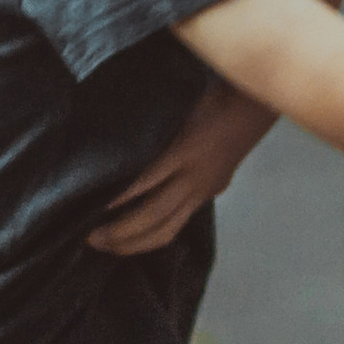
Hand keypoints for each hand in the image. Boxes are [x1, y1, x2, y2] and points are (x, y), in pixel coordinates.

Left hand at [89, 80, 271, 255]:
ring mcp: (203, 191)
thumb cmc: (212, 97)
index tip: (92, 207)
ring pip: (167, 229)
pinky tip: (135, 238)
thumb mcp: (178, 108)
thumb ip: (151, 132)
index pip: (145, 182)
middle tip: (90, 238)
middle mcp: (194, 178)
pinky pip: (178, 223)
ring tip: (107, 246)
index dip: (118, 198)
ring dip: (135, 243)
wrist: (254, 106)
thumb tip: (113, 148)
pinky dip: (154, 233)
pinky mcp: (208, 195)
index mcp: (185, 152)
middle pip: (154, 215)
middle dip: (121, 232)